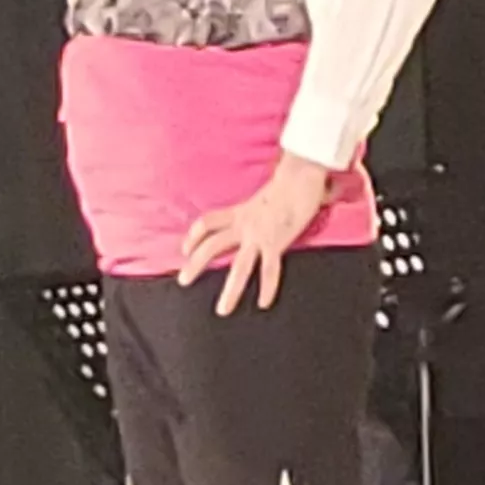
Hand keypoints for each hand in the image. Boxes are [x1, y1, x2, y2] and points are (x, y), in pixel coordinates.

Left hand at [178, 152, 335, 316]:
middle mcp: (245, 225)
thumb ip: (260, 206)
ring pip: (239, 268)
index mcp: (240, 211)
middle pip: (212, 246)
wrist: (300, 174)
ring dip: (230, 291)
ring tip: (223, 310)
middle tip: (183, 280)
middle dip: (196, 265)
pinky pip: (269, 270)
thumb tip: (266, 207)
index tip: (185, 248)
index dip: (194, 235)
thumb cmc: (289, 180)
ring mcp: (259, 235)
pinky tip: (263, 303)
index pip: (208, 222)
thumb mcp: (264, 194)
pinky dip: (267, 288)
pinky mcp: (277, 242)